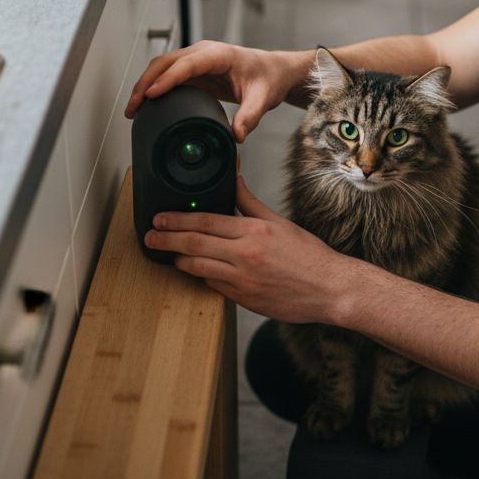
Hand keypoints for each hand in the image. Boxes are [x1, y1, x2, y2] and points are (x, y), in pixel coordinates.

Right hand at [123, 40, 307, 142]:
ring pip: (161, 67)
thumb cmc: (268, 78)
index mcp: (219, 55)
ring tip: (133, 108)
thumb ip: (250, 117)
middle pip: (165, 63)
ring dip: (145, 84)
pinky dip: (153, 86)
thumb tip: (236, 136)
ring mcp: (196, 60)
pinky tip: (146, 103)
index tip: (152, 94)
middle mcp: (203, 53)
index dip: (168, 79)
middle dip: (146, 83)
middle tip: (133, 106)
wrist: (273, 71)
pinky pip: (167, 75)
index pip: (187, 64)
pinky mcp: (193, 71)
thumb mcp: (263, 99)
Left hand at [143, 174, 360, 323]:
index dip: (177, 220)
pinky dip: (202, 277)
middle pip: (194, 245)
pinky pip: (213, 286)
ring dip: (179, 261)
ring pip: (198, 268)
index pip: (205, 221)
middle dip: (167, 240)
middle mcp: (245, 255)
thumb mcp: (279, 222)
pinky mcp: (243, 299)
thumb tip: (234, 179)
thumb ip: (250, 202)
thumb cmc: (309, 256)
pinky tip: (196, 272)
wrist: (329, 288)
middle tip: (149, 237)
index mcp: (253, 231)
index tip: (160, 219)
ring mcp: (242, 280)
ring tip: (167, 256)